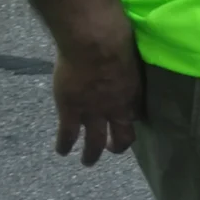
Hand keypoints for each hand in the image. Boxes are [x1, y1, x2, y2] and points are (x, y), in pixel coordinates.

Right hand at [53, 30, 140, 166]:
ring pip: (94, 142)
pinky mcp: (71, 111)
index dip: (133, 117)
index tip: (130, 118)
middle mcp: (117, 108)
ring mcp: (93, 112)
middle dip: (119, 145)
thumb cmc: (115, 37)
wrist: (95, 43)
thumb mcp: (131, 53)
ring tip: (88, 161)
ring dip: (92, 154)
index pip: (137, 113)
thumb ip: (127, 61)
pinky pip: (68, 134)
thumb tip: (126, 52)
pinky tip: (62, 152)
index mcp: (133, 92)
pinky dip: (65, 145)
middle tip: (114, 149)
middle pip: (123, 135)